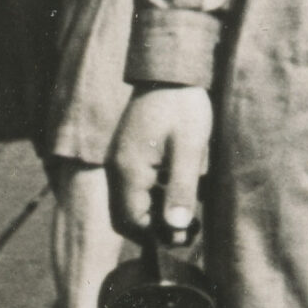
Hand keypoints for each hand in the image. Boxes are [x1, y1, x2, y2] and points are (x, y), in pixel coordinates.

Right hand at [110, 85, 214, 240]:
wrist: (171, 72)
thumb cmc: (183, 108)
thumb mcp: (190, 149)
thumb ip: (182, 189)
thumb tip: (176, 228)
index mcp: (129, 170)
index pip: (131, 221)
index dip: (155, 235)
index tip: (183, 235)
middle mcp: (118, 168)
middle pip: (127, 215)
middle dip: (154, 227)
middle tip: (187, 228)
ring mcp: (120, 160)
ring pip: (132, 202)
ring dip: (156, 211)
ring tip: (187, 209)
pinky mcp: (128, 153)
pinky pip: (136, 185)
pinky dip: (154, 194)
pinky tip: (177, 187)